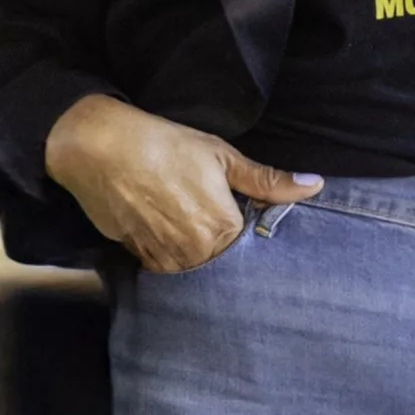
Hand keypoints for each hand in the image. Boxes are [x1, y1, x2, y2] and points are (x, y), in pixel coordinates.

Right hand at [44, 92, 320, 272]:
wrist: (98, 147)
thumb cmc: (163, 145)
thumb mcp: (221, 156)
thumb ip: (268, 180)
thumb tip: (315, 185)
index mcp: (223, 228)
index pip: (250, 245)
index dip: (245, 229)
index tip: (236, 213)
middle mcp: (196, 252)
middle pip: (223, 262)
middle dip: (222, 245)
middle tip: (203, 213)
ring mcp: (166, 259)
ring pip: (195, 268)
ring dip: (196, 253)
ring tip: (183, 220)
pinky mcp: (140, 258)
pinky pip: (165, 267)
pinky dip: (169, 254)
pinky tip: (164, 228)